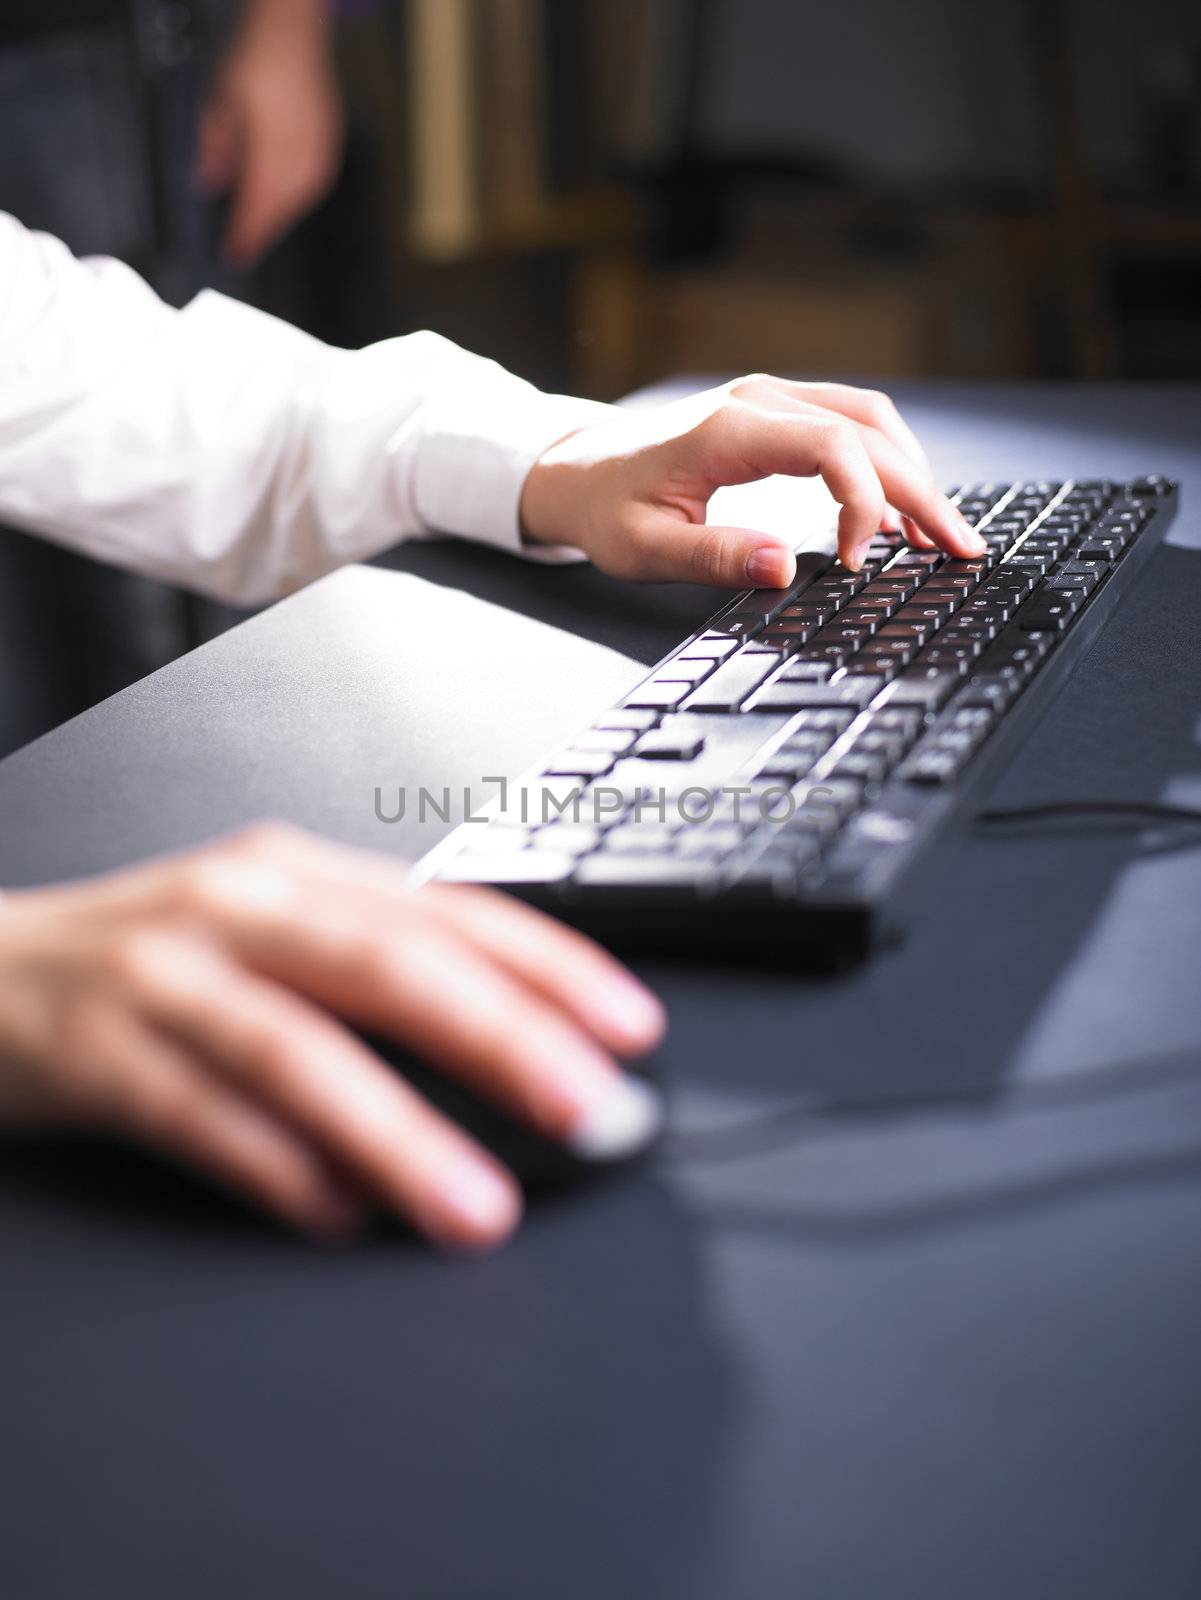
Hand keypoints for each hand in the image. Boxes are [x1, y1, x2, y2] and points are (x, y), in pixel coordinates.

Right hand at [0, 826, 663, 1247]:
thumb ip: (373, 972)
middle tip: (587, 1106)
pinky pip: (200, 1116)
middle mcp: (240, 909)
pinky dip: (277, 1167)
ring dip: (399, 1132)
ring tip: (476, 1201)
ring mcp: (165, 976)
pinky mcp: (96, 1052)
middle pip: (390, 966)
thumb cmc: (149, 959)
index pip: (449, 910)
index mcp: (299, 875)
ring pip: (300, 1050)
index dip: (550, 965)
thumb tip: (510, 1042)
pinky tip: (338, 1214)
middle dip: (502, 1039)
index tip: (628, 1024)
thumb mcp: (269, 932)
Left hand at [195, 0, 343, 266]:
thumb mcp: (223, 106)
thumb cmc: (259, 64)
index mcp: (273, 152)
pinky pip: (310, 186)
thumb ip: (216, 149)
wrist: (293, 38)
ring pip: (296, 201)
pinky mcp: (329, 150)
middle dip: (261, 228)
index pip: (258, 208)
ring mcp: (320, 156)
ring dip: (277, 215)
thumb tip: (208, 183)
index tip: (234, 254)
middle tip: (244, 244)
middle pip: (279, 210)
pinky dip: (293, 197)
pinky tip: (282, 199)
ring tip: (260, 225)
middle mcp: (301, 158)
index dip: (245, 235)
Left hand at [520, 375, 986, 583]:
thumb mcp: (643, 548)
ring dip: (912, 474)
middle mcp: (758, 401)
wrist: (574, 470)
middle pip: (867, 432)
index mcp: (729, 429)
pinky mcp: (773, 415)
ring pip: (868, 420)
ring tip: (941, 534)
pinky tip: (897, 514)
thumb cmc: (604, 509)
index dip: (864, 502)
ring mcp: (769, 401)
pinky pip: (848, 426)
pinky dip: (884, 464)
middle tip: (961, 548)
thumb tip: (784, 567)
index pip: (832, 446)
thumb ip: (713, 556)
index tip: (862, 560)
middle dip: (921, 492)